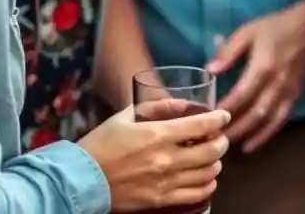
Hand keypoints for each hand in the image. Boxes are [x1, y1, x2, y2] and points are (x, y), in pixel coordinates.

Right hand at [80, 101, 229, 211]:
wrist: (79, 181)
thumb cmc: (101, 144)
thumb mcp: (126, 115)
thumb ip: (158, 107)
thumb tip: (184, 104)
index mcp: (159, 134)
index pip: (203, 125)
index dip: (220, 119)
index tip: (225, 116)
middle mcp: (167, 159)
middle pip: (211, 151)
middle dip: (222, 142)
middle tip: (220, 137)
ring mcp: (165, 183)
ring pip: (207, 174)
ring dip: (216, 163)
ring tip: (213, 157)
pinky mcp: (159, 201)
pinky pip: (194, 195)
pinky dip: (207, 186)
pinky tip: (207, 179)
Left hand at [209, 0, 304, 151]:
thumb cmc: (278, 25)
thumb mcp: (250, 31)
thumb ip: (229, 51)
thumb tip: (209, 70)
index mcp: (263, 66)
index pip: (240, 96)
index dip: (223, 110)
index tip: (207, 119)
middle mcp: (276, 83)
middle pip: (253, 114)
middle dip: (233, 130)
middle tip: (214, 139)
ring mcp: (288, 91)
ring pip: (268, 121)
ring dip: (248, 136)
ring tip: (230, 146)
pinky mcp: (296, 94)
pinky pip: (281, 119)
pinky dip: (267, 134)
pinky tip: (253, 143)